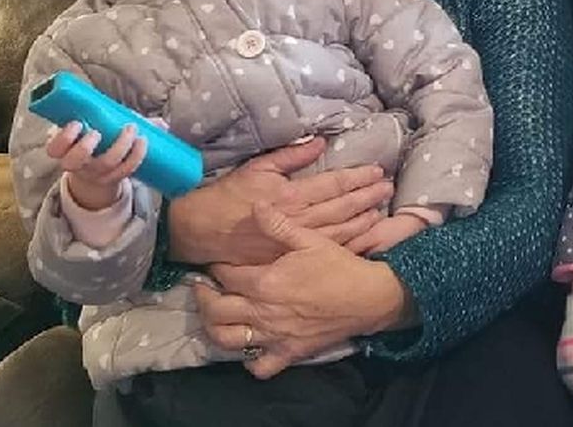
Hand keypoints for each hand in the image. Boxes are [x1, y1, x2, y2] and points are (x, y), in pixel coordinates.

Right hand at [46, 121, 145, 210]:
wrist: (96, 171)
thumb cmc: (90, 139)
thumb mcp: (85, 127)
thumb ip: (94, 112)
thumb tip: (122, 100)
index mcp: (63, 150)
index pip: (54, 149)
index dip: (64, 138)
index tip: (77, 123)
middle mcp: (76, 164)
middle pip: (73, 162)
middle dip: (84, 147)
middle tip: (97, 132)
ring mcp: (94, 173)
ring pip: (105, 164)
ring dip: (121, 145)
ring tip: (131, 129)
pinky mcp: (113, 177)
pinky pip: (125, 169)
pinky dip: (136, 155)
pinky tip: (142, 141)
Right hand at [168, 137, 392, 264]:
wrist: (201, 231)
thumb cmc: (228, 195)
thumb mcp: (258, 167)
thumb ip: (291, 155)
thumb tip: (319, 142)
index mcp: (290, 195)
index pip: (334, 185)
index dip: (358, 178)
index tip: (377, 172)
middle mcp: (297, 220)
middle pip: (342, 208)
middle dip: (367, 198)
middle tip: (387, 189)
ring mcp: (295, 243)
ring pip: (338, 232)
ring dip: (363, 222)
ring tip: (381, 212)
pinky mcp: (289, 258)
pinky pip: (324, 252)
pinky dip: (346, 246)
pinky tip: (362, 240)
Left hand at [195, 202, 414, 377]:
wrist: (369, 297)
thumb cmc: (339, 266)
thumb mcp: (311, 239)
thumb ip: (279, 225)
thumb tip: (255, 206)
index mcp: (266, 281)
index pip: (226, 275)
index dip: (216, 266)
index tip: (215, 260)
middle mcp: (263, 312)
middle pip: (216, 310)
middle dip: (204, 297)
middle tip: (204, 286)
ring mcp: (274, 337)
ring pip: (227, 340)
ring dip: (214, 328)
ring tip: (216, 314)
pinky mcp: (288, 353)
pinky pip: (258, 367)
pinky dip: (249, 360)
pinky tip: (250, 346)